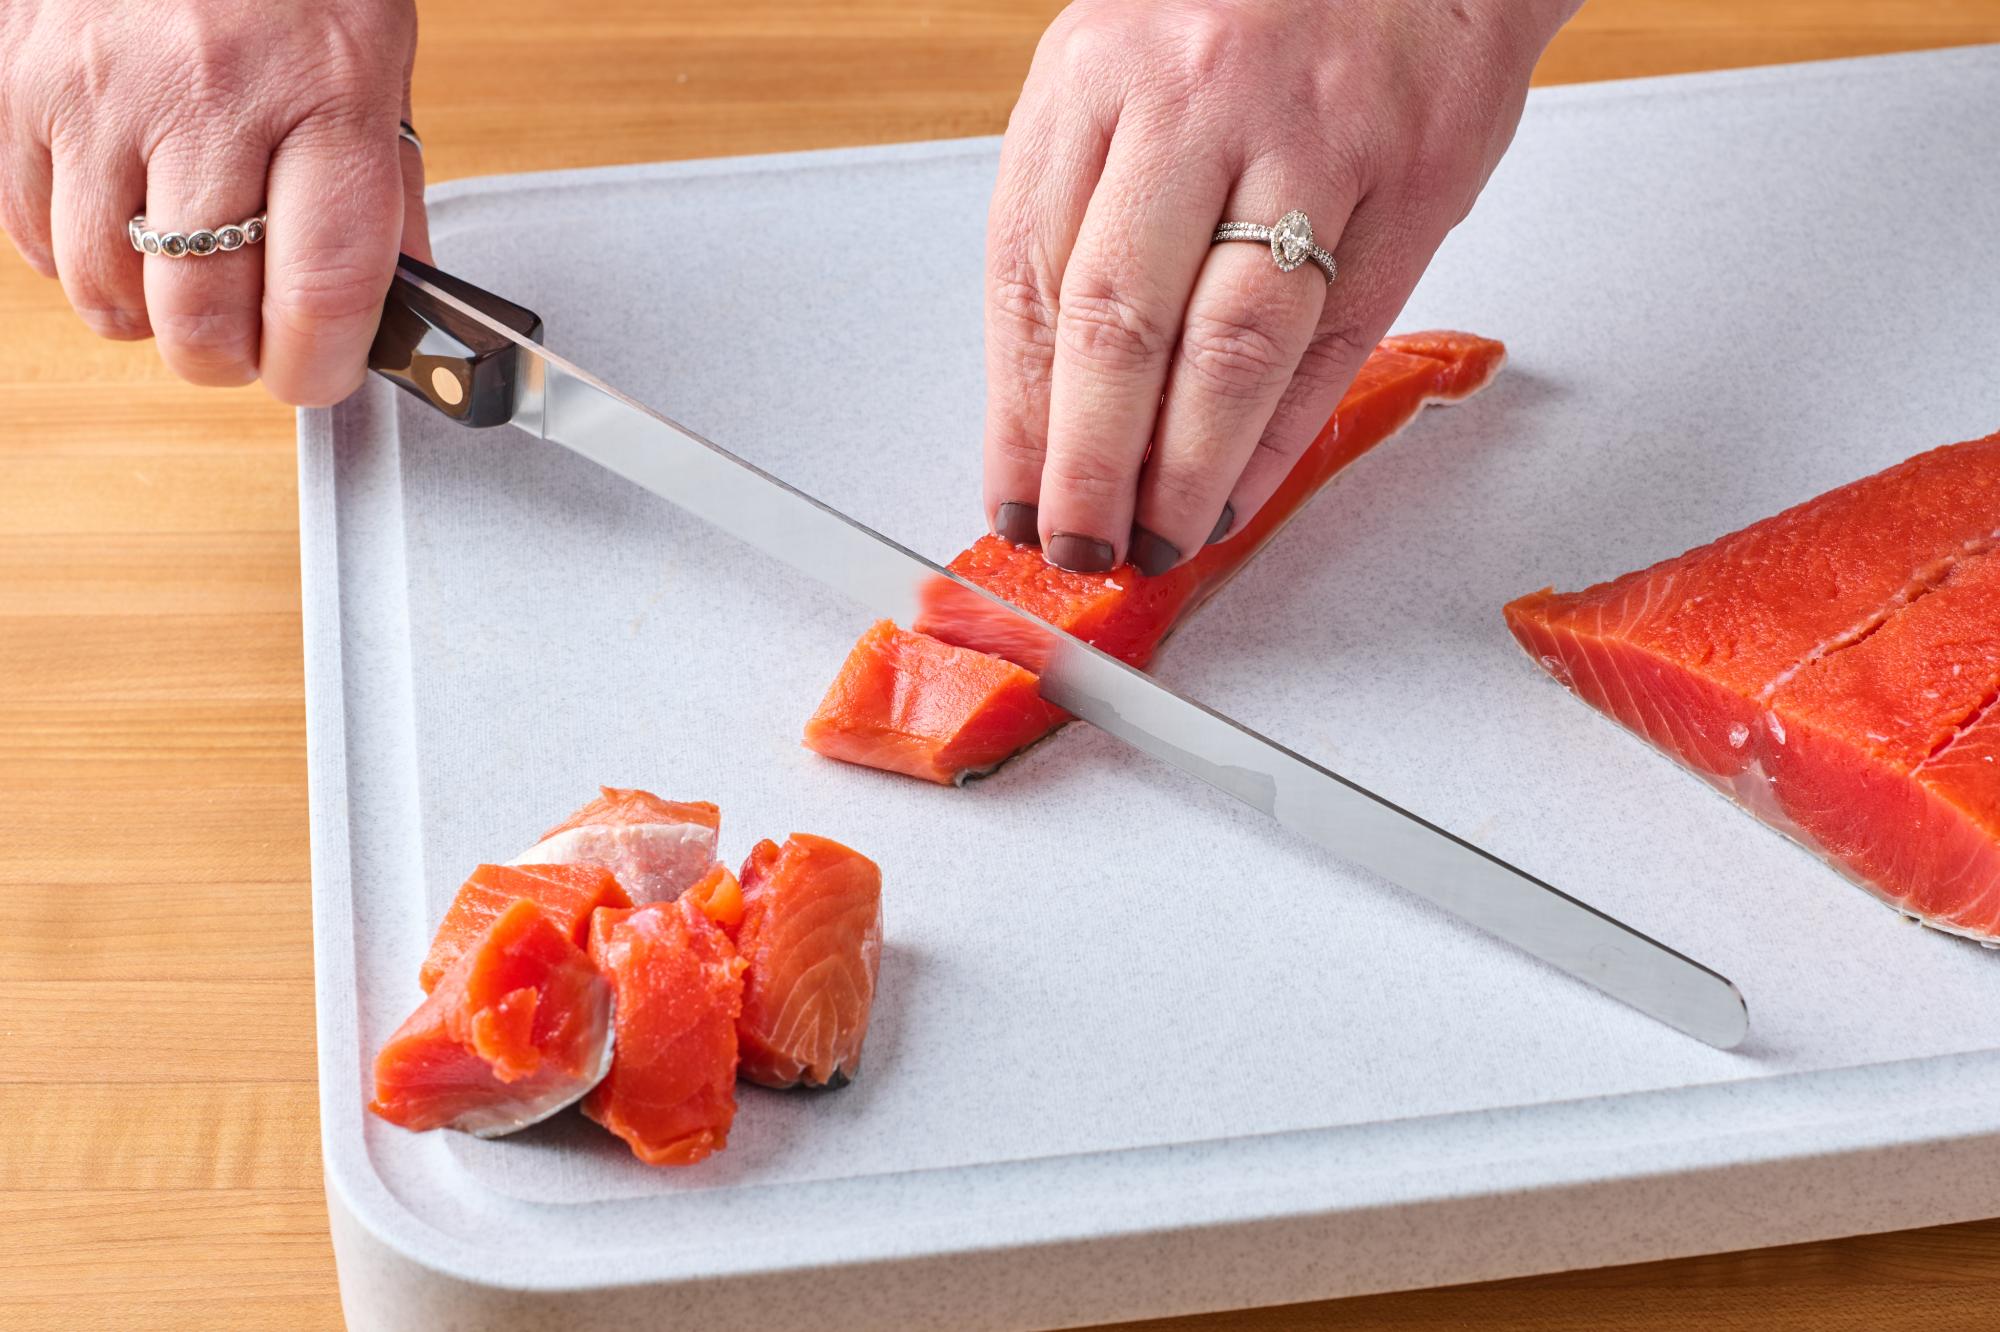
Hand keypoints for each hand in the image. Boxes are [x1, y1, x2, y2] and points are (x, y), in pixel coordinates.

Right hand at [0, 0, 426, 404]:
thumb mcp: (377, 64)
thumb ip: (386, 193)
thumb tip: (394, 315)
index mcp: (326, 95)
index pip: (323, 289)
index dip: (320, 368)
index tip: (321, 375)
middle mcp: (208, 97)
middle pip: (201, 314)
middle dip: (232, 360)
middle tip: (251, 345)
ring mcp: (98, 92)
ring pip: (107, 289)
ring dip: (153, 315)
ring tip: (188, 279)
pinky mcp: (18, 84)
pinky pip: (35, 235)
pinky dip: (81, 258)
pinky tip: (124, 222)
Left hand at [983, 0, 1574, 571]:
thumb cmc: (1254, 20)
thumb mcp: (1126, 81)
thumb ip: (1082, 221)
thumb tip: (1045, 410)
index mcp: (1094, 76)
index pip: (1028, 278)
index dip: (1017, 413)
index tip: (1014, 497)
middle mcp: (1192, 99)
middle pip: (1118, 322)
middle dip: (1089, 464)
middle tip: (1080, 544)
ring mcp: (1309, 137)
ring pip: (1230, 346)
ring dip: (1185, 471)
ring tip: (1159, 540)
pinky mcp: (1408, 177)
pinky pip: (1333, 343)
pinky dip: (1279, 440)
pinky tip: (1240, 495)